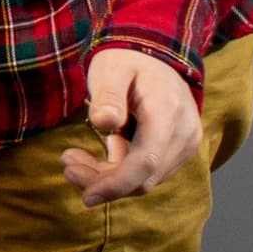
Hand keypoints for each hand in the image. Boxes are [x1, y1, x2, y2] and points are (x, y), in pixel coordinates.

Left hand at [62, 47, 205, 204]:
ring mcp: (185, 144)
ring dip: (108, 177)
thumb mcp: (111, 68)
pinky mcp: (178, 151)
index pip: (146, 161)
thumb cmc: (128, 60)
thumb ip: (109, 95)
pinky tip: (102, 151)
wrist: (154, 56)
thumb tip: (104, 123)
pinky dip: (121, 172)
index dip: (116, 184)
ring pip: (145, 180)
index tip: (86, 195)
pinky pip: (148, 173)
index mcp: (167, 111)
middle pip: (143, 177)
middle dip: (102, 181)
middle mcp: (184, 133)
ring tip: (73, 158)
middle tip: (68, 164)